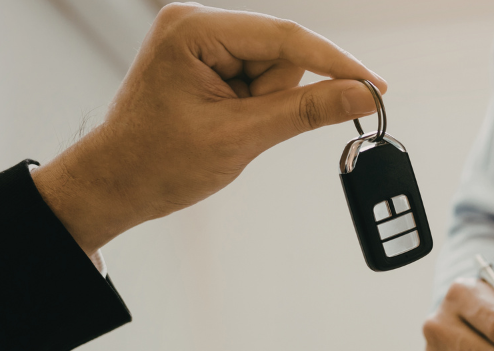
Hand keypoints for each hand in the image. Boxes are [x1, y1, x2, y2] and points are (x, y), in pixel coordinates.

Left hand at [31, 2, 385, 256]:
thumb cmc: (157, 161)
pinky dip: (256, 105)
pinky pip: (259, 78)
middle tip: (244, 128)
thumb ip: (308, 111)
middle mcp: (197, 24)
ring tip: (227, 128)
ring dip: (264, 105)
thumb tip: (362, 94)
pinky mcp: (208, 60)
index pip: (286, 38)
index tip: (376, 86)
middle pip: (282, 53)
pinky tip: (228, 121)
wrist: (117, 184)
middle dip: (277, 97)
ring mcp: (202, 41)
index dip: (337, 63)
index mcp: (194, 30)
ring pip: (275, 68)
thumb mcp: (242, 137)